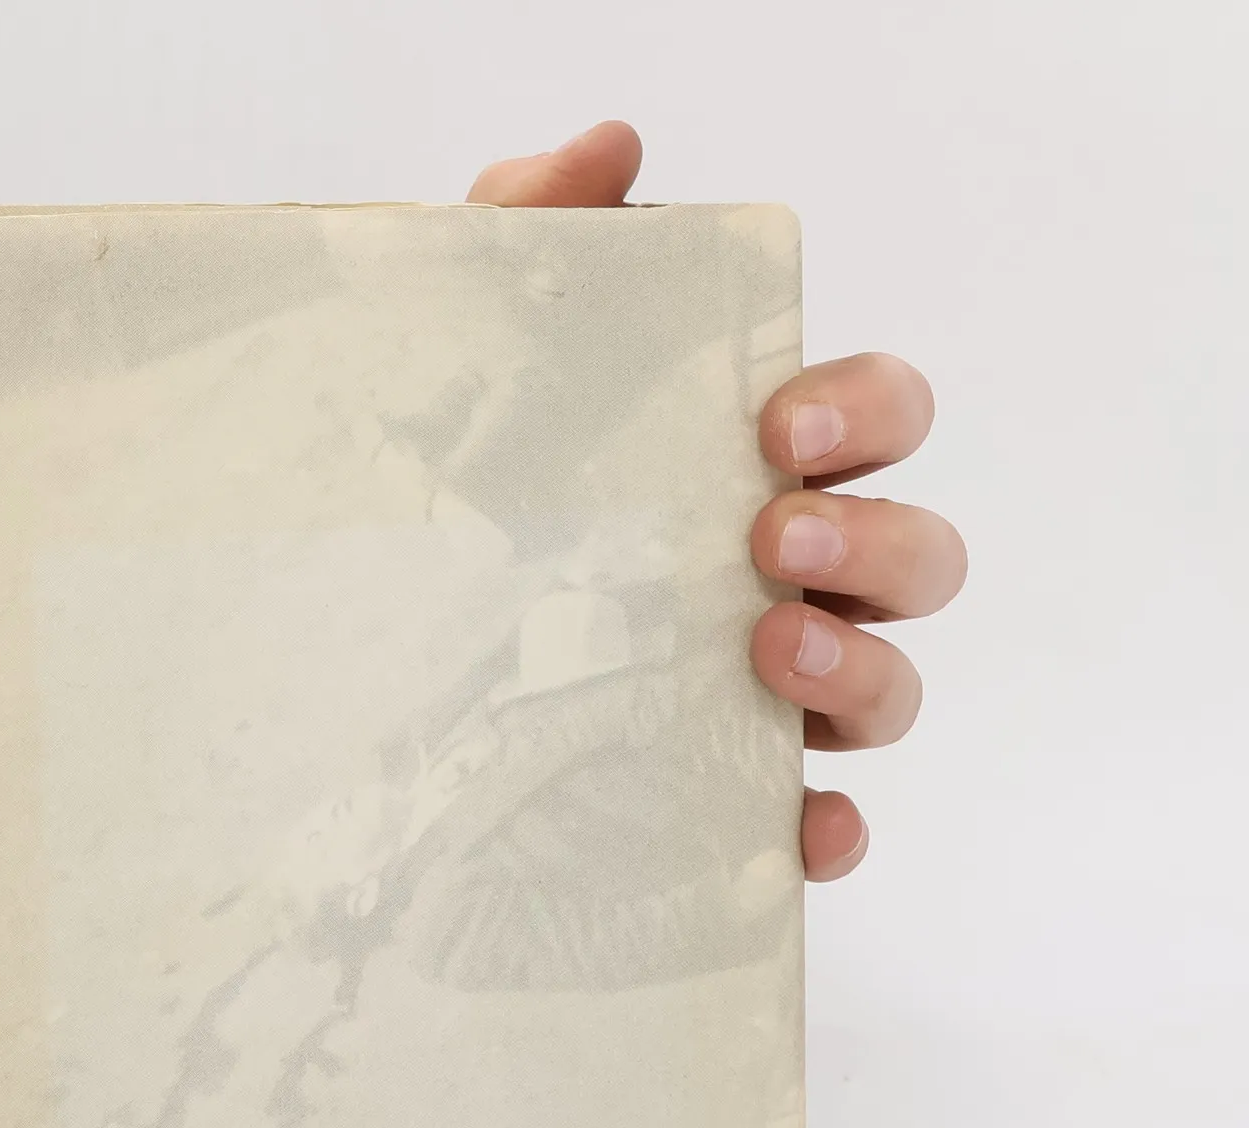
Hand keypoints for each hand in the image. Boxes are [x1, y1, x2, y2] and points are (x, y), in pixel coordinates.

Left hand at [469, 121, 964, 881]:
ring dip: (862, 670)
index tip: (780, 421)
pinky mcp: (723, 797)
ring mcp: (764, 696)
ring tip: (765, 648)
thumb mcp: (476, 348)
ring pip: (890, 690)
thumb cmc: (457, 484)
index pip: (877, 418)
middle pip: (916, 558)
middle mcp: (785, 580)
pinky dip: (828, 828)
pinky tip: (798, 822)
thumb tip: (612, 148)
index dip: (866, 409)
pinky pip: (817, 826)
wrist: (362, 641)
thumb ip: (538, 229)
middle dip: (873, 539)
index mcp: (755, 469)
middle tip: (766, 534)